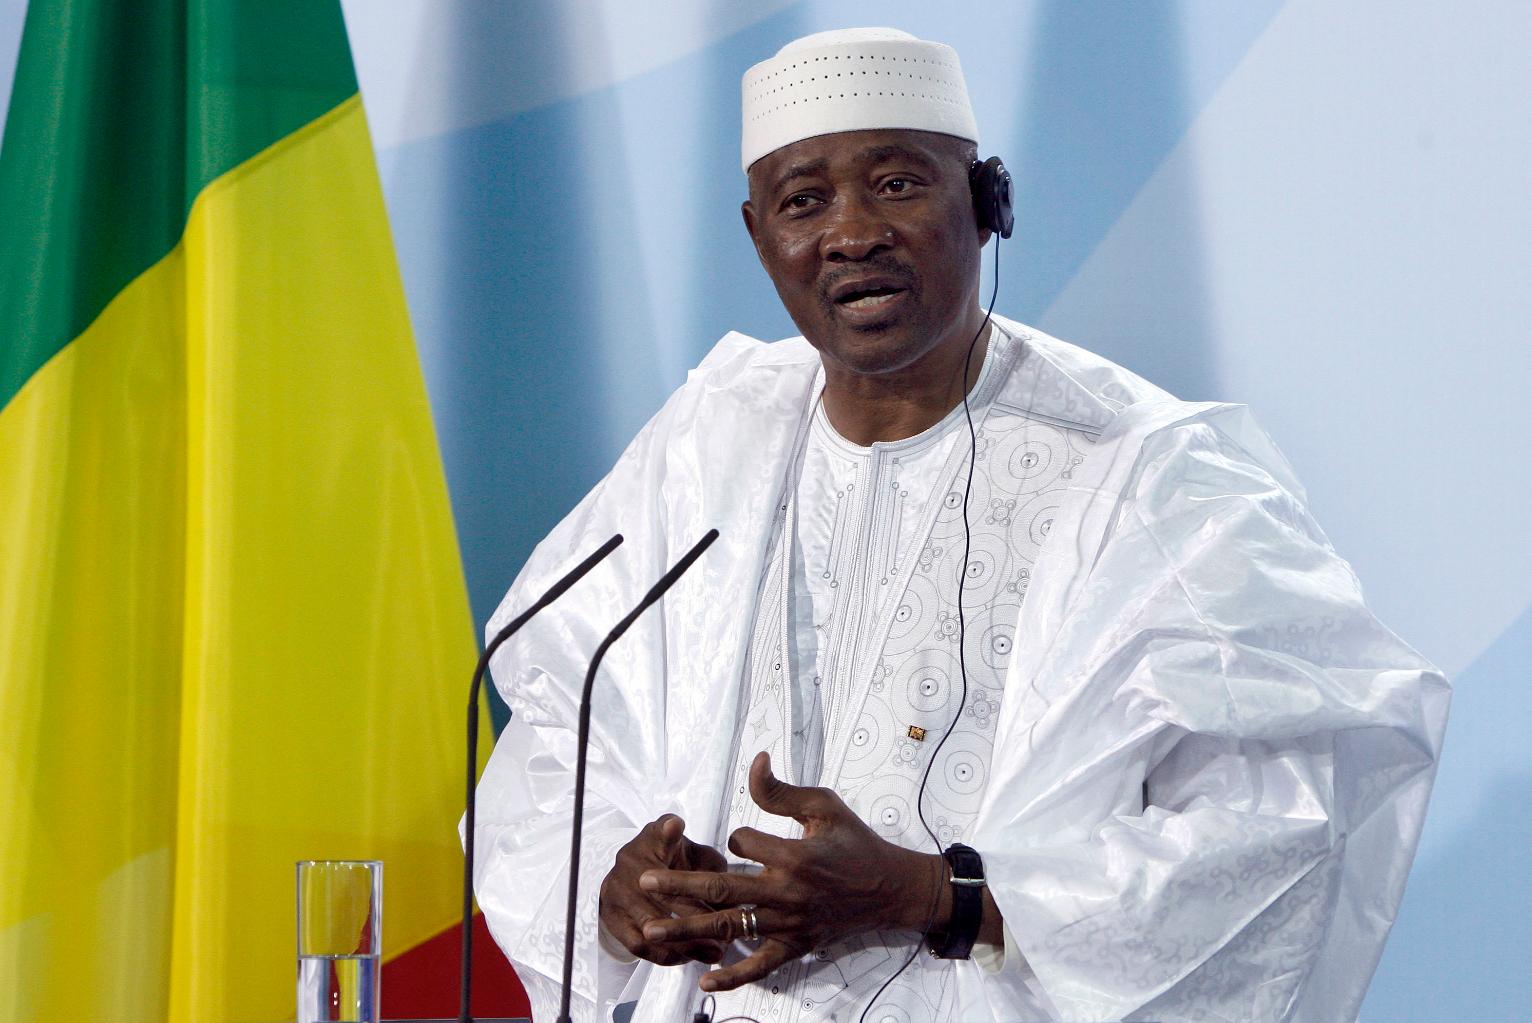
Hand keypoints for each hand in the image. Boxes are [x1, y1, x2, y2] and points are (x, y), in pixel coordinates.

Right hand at [599, 814, 729, 964]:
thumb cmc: (676, 867)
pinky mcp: (611, 917)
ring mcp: (616, 889)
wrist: (632, 883)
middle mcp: (630, 859)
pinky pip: (639, 944)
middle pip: (661, 890)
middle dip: (696, 914)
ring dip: (685, 942)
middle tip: (725, 933)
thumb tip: (734, 896)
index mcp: (654, 838)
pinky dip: (666, 954)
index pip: (659, 831)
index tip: (675, 826)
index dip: (666, 830)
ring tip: (714, 951)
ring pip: (651, 922)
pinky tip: (689, 959)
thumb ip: (713, 868)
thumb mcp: (696, 857)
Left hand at [638, 752, 943, 991]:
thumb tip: (755, 761)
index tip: (745, 839)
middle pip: (720, 889)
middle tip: (644, 881)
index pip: (741, 843)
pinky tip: (704, 981)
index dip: (735, 837)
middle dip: (677, 885)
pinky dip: (733, 976)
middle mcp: (786, 893)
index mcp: (793, 856)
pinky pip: (759, 966)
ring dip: (688, 930)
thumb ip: (782, 791)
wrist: (890, 888)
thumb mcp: (823, 806)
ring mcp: (788, 925)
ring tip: (651, 930)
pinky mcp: (794, 947)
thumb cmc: (855, 843)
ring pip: (730, 927)